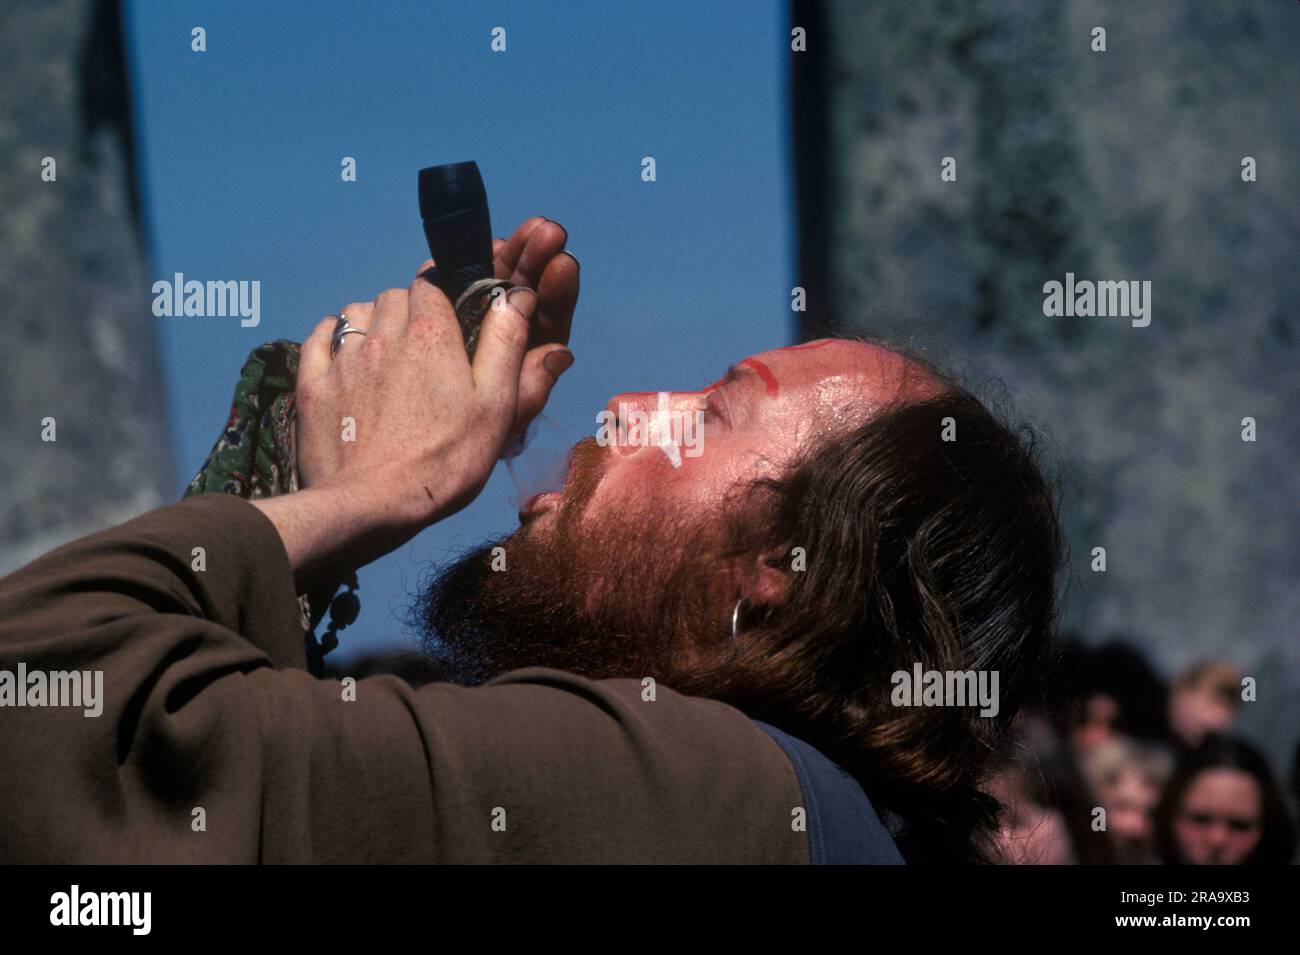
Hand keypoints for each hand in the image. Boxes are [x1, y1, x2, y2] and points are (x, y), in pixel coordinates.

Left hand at [259, 224, 576, 589]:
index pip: (433, 281)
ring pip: (358, 312)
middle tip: (428, 347)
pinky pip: (320, 338)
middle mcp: (384, 334)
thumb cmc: (445, 461)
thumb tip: (517, 296)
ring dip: (375, 322)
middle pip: (396, 295)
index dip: (445, 292)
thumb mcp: (497, 406)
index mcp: (432, 334)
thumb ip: (508, 344)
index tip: (455, 314)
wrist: (372, 505)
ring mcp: (344, 358)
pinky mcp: (313, 385)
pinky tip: (347, 357)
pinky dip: (335, 338)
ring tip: (389, 355)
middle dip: (412, 309)